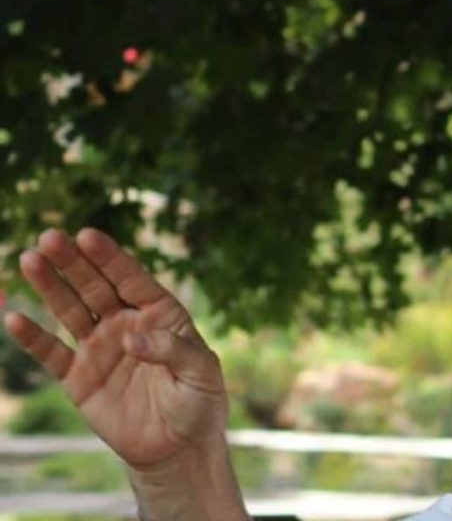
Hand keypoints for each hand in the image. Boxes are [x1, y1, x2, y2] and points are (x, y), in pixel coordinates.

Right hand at [5, 228, 226, 469]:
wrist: (178, 447)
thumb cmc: (200, 403)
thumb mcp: (202, 373)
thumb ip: (173, 350)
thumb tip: (130, 338)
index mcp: (160, 314)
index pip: (132, 278)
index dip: (110, 257)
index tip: (87, 234)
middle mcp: (126, 323)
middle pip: (96, 286)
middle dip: (74, 262)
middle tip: (50, 236)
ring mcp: (100, 348)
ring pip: (70, 310)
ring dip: (50, 286)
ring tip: (30, 260)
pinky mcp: (78, 377)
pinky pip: (52, 353)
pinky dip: (33, 337)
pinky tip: (15, 318)